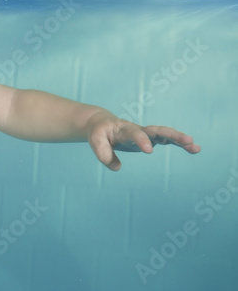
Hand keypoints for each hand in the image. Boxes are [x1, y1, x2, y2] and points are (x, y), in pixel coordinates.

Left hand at [86, 114, 200, 171]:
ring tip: (196, 147)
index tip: (149, 150)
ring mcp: (146, 133)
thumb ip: (104, 153)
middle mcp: (138, 129)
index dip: (141, 140)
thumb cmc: (99, 132)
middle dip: (172, 134)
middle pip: (156, 129)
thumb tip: (117, 167)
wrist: (102, 123)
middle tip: (187, 140)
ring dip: (180, 139)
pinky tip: (193, 149)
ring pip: (165, 133)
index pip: (134, 133)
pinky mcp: (151, 138)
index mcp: (123, 129)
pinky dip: (180, 143)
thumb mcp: (95, 140)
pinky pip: (168, 139)